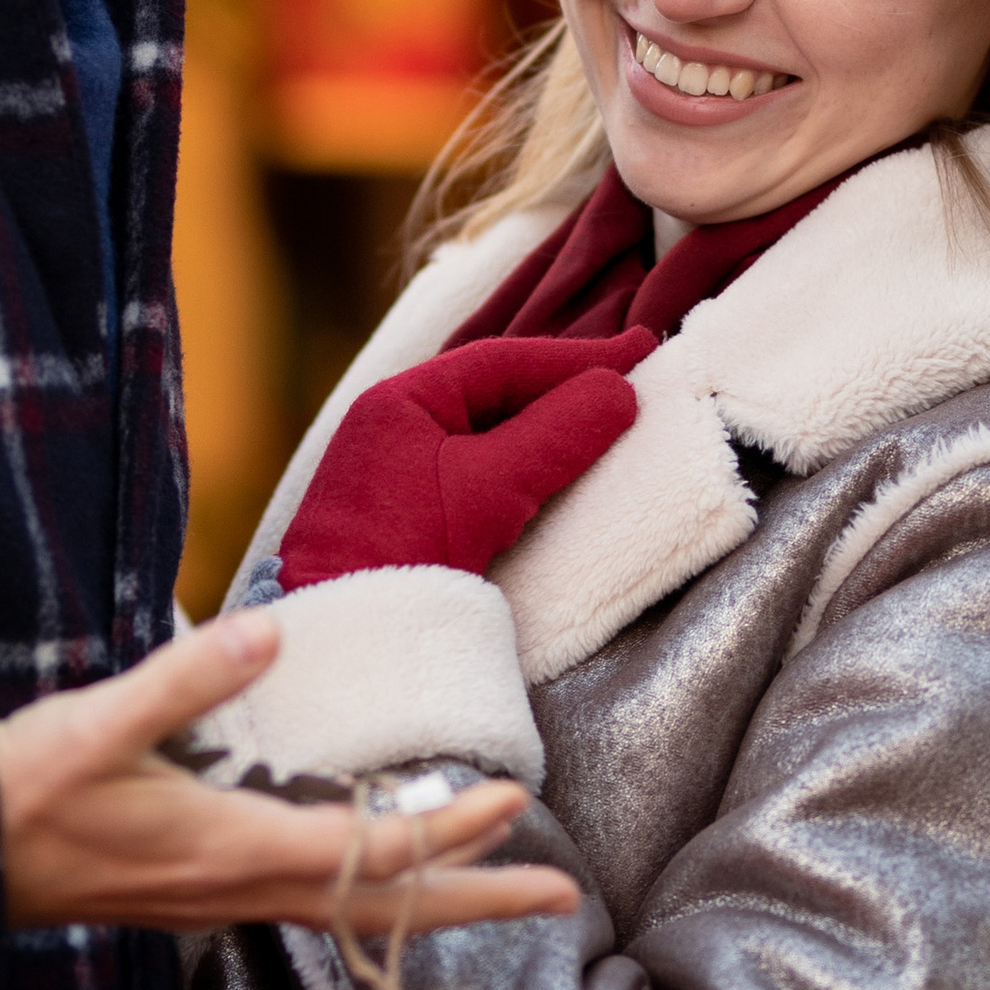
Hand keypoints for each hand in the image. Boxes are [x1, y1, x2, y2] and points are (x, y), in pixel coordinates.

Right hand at [0, 611, 576, 935]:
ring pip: (348, 911)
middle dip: (474, 898)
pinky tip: (374, 864)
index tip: (513, 803)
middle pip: (380, 909)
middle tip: (560, 899)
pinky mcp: (197, 894)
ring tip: (492, 876)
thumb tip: (269, 630)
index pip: (366, 854)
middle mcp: (235, 890)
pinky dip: (362, 889)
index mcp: (227, 849)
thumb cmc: (18, 793)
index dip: (445, 831)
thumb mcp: (95, 723)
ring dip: (425, 895)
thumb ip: (185, 679)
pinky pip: (307, 902)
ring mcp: (216, 902)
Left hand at [280, 328, 655, 588]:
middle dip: (562, 388)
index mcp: (400, 400)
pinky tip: (553, 476)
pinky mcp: (405, 516)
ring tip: (604, 423)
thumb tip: (619, 390)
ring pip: (487, 433)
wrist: (348, 640)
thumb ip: (558, 434)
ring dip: (544, 429)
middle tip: (631, 380)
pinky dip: (521, 466)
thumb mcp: (491, 487)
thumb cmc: (405, 552)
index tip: (640, 349)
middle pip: (494, 394)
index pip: (503, 362)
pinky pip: (476, 472)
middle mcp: (392, 424)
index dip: (576, 357)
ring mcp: (395, 471)